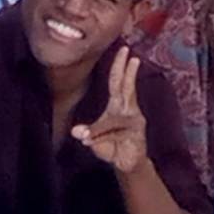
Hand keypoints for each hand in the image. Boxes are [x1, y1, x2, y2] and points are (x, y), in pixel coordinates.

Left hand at [70, 51, 150, 173]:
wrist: (126, 163)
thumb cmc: (112, 147)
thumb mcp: (94, 138)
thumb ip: (87, 132)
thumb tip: (76, 131)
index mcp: (118, 105)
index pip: (118, 82)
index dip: (119, 66)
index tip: (124, 50)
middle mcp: (129, 109)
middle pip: (127, 87)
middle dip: (127, 71)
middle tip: (130, 54)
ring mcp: (135, 121)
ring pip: (113, 119)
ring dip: (98, 129)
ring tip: (85, 137)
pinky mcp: (136, 134)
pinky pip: (114, 134)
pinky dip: (101, 139)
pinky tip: (91, 143)